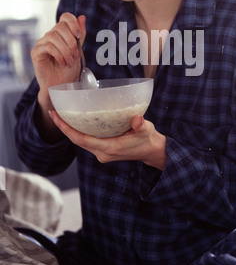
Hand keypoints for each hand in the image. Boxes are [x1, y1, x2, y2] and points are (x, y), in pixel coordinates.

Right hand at [31, 13, 85, 107]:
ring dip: (65, 50)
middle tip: (76, 55)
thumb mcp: (78, 50)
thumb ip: (80, 35)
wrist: (62, 85)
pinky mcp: (36, 52)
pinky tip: (62, 63)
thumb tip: (82, 17)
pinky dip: (58, 54)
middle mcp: (50, 36)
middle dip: (71, 41)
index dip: (73, 22)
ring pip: (53, 36)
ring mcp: (42, 43)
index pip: (65, 17)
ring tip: (70, 61)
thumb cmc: (69, 69)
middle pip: (60, 26)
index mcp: (61, 33)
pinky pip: (48, 46)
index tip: (79, 35)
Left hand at [48, 112, 167, 170]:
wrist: (152, 151)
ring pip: (81, 141)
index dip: (66, 129)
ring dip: (70, 129)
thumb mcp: (147, 130)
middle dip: (64, 127)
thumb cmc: (148, 139)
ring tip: (61, 115)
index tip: (56, 117)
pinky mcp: (103, 150)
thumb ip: (141, 125)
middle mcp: (102, 153)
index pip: (81, 139)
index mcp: (109, 148)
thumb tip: (137, 119)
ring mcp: (102, 152)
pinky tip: (76, 121)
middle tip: (54, 112)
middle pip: (77, 140)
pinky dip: (79, 131)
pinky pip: (87, 140)